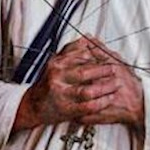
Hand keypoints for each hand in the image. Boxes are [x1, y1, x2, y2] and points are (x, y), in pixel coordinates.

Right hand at [14, 35, 143, 130]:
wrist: (33, 105)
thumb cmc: (48, 83)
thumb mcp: (56, 62)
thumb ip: (71, 50)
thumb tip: (87, 39)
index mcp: (56, 64)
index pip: (80, 57)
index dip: (98, 57)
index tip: (109, 57)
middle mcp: (57, 78)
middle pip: (85, 73)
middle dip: (103, 71)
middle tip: (116, 69)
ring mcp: (61, 95)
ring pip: (87, 91)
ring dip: (105, 88)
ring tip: (116, 84)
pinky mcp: (66, 110)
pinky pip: (87, 107)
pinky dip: (100, 103)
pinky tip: (109, 99)